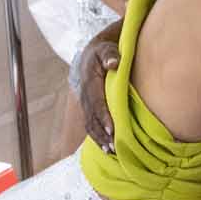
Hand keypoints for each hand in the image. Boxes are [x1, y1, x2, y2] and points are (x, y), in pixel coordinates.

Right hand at [78, 23, 121, 152]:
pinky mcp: (90, 108)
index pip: (96, 101)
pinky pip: (91, 125)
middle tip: (114, 146)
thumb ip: (110, 54)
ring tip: (111, 151)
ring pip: (90, 124)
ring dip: (100, 138)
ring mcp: (86, 103)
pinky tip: (107, 148)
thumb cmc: (105, 50)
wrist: (93, 54)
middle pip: (92, 117)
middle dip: (102, 133)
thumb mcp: (107, 48)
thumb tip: (114, 63)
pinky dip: (98, 137)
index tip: (112, 128)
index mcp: (90, 81)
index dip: (104, 115)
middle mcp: (85, 95)